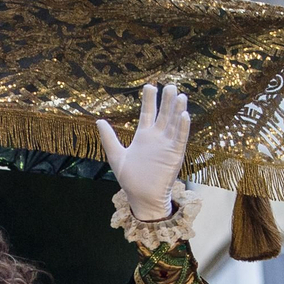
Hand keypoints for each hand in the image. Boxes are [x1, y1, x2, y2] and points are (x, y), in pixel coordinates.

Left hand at [96, 82, 190, 219]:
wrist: (142, 198)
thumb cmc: (130, 179)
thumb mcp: (116, 156)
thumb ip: (109, 138)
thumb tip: (99, 121)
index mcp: (143, 137)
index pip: (148, 113)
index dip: (149, 100)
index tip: (150, 86)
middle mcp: (157, 138)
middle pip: (163, 115)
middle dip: (166, 101)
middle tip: (169, 85)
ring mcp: (167, 146)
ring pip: (174, 123)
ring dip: (177, 110)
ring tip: (179, 95)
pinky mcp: (175, 155)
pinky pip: (180, 139)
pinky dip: (183, 127)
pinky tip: (184, 115)